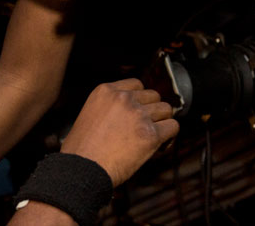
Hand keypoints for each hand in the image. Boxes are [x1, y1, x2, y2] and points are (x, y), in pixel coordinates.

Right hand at [60, 78, 178, 185]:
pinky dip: (169, 137)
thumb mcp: (89, 115)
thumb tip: (127, 115)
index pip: (136, 84)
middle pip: (154, 96)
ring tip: (153, 137)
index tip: (138, 111)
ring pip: (166, 110)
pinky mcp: (150, 134)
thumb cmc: (82, 150)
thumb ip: (109, 108)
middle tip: (145, 127)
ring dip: (162, 122)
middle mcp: (124, 99)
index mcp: (106, 91)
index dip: (140, 99)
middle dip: (152, 111)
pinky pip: (173, 127)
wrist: (83, 169)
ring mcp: (138, 115)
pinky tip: (160, 146)